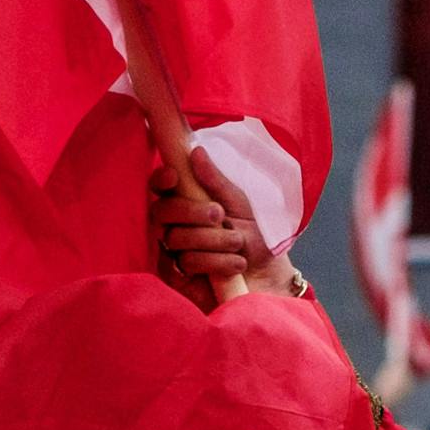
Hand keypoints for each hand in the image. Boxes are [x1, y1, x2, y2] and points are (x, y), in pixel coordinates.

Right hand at [147, 147, 276, 306]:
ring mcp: (173, 252)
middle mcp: (175, 225)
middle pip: (161, 211)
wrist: (269, 278)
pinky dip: (213, 261)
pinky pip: (184, 262)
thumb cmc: (255, 239)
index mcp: (187, 202)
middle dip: (190, 211)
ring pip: (175, 237)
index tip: (174, 177)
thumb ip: (216, 181)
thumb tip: (195, 151)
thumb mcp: (240, 205)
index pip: (161, 187)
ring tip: (238, 244)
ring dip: (212, 240)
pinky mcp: (177, 277)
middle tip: (218, 215)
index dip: (161, 179)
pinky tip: (235, 264)